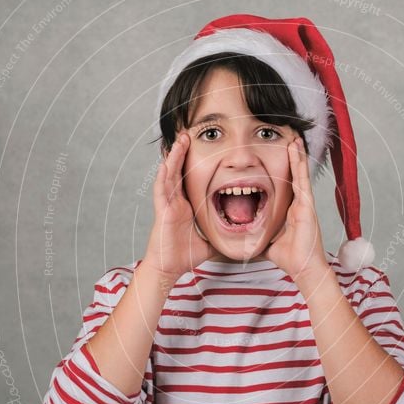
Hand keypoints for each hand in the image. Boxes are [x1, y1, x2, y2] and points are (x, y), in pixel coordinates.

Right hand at [144, 132, 215, 283]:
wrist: (169, 268)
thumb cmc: (185, 256)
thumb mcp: (209, 241)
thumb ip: (221, 235)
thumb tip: (240, 238)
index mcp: (185, 206)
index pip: (188, 179)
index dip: (190, 163)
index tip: (197, 148)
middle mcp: (175, 202)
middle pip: (178, 171)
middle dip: (182, 153)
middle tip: (187, 134)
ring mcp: (168, 205)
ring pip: (169, 176)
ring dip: (173, 158)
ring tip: (179, 140)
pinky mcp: (163, 212)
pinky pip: (162, 191)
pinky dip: (163, 176)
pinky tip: (165, 163)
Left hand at [264, 137, 327, 283]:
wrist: (303, 268)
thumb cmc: (288, 258)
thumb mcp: (267, 242)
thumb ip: (257, 236)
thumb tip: (241, 238)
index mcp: (290, 211)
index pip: (286, 185)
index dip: (284, 170)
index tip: (278, 156)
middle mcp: (298, 204)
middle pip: (294, 175)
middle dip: (292, 158)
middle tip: (288, 139)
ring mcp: (304, 203)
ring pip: (299, 173)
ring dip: (296, 155)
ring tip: (293, 138)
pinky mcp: (307, 205)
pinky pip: (302, 180)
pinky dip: (299, 164)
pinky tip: (296, 151)